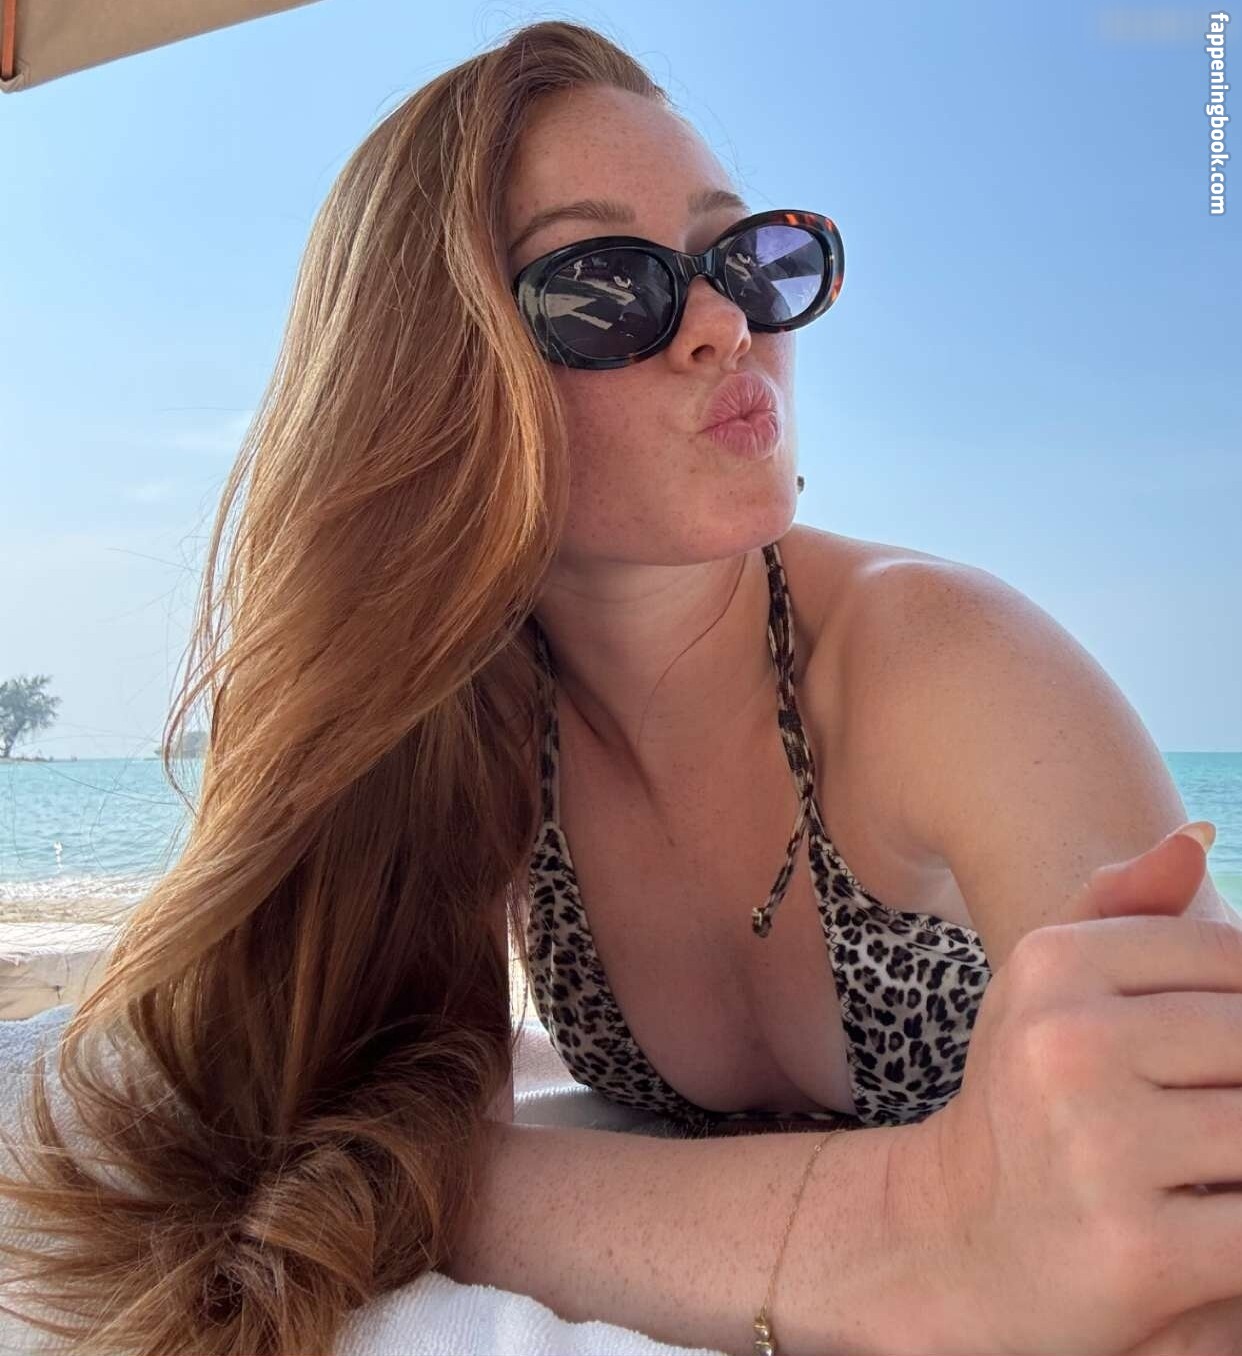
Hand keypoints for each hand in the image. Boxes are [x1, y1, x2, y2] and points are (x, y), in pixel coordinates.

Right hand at [902, 818, 1241, 1355]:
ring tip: (1202, 1150)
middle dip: (1237, 1077)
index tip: (1201, 1056)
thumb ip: (1124, 910)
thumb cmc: (1024, 1095)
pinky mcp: (1138, 1247)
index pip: (1229, 958)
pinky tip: (1206, 1212)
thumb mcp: (1048, 989)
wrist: (961, 1239)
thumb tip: (1198, 838)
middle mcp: (1066, 1043)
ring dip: (1239, 1142)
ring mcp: (1099, 1145)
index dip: (1238, 1007)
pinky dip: (1241, 1218)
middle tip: (1200, 1105)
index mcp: (1052, 965)